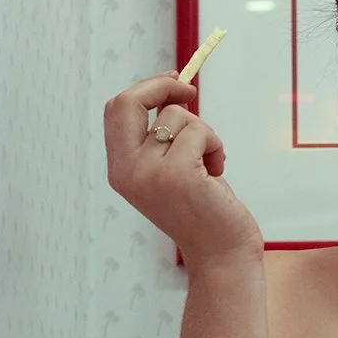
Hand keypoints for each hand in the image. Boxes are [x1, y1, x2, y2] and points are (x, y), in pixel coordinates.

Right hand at [104, 72, 263, 270]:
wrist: (221, 254)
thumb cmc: (203, 210)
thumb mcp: (169, 171)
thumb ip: (161, 140)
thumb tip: (172, 93)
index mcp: (120, 169)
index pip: (116, 110)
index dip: (145, 89)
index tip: (174, 83)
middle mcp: (127, 171)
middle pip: (128, 102)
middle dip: (162, 87)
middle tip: (189, 93)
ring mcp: (150, 173)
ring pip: (177, 117)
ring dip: (204, 133)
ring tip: (210, 165)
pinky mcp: (178, 174)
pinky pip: (200, 132)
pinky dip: (216, 146)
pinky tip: (216, 174)